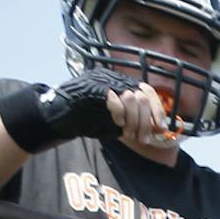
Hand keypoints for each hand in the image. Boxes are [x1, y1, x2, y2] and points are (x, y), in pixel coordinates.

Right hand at [0, 71, 149, 151]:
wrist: (57, 118)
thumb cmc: (85, 120)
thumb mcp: (116, 121)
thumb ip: (135, 121)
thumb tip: (159, 128)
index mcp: (120, 84)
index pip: (147, 91)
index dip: (157, 110)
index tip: (162, 128)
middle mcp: (112, 79)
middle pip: (142, 96)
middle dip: (146, 121)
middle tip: (143, 139)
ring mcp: (101, 81)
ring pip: (131, 98)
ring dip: (135, 121)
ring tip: (130, 135)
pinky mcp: (90, 87)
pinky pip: (113, 98)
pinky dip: (119, 114)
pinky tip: (117, 124)